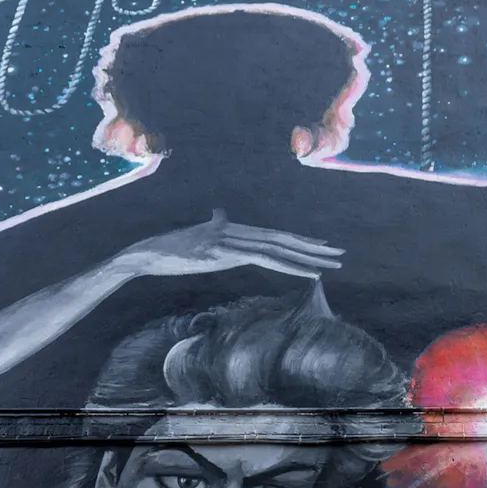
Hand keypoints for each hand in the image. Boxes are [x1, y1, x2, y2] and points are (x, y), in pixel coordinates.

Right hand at [111, 211, 342, 281]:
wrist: (147, 254)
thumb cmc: (168, 249)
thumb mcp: (197, 237)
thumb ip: (213, 226)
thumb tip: (220, 213)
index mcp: (233, 231)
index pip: (273, 235)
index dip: (298, 241)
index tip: (320, 246)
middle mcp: (237, 233)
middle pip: (283, 239)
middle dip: (313, 247)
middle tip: (340, 253)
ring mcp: (232, 242)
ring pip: (279, 248)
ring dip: (310, 258)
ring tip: (334, 264)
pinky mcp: (226, 253)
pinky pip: (266, 260)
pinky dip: (292, 267)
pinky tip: (310, 274)